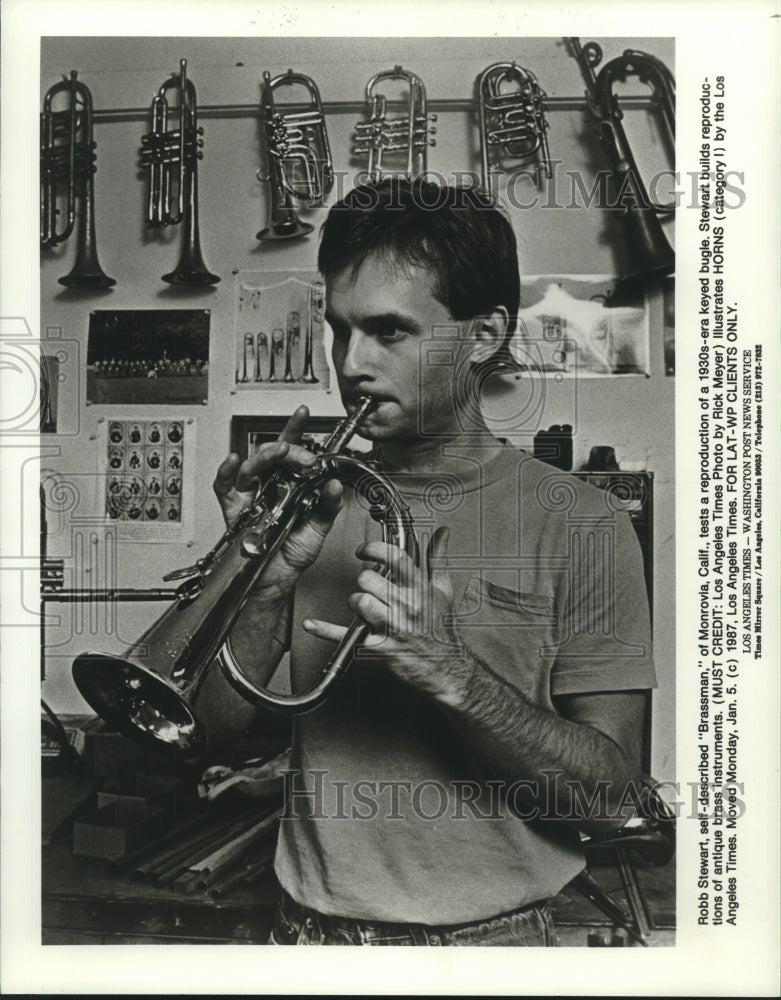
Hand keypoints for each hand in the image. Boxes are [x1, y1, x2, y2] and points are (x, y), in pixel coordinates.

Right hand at [212, 405, 342, 590]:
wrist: (276, 579)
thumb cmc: (293, 553)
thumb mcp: (318, 528)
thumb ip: (328, 506)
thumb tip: (335, 484)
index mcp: (290, 484)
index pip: (293, 452)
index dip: (296, 431)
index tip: (303, 414)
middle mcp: (269, 486)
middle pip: (272, 455)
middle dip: (288, 449)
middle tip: (303, 457)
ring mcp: (251, 496)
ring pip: (251, 466)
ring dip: (264, 456)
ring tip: (279, 452)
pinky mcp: (234, 509)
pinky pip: (224, 487)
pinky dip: (226, 473)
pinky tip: (233, 462)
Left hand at [303, 527, 467, 700]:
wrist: (444, 667)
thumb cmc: (440, 627)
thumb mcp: (442, 590)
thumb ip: (438, 558)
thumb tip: (442, 533)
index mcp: (420, 588)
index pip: (395, 558)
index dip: (374, 548)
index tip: (365, 550)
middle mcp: (407, 606)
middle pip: (369, 580)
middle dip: (365, 582)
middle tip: (370, 588)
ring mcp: (392, 628)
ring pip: (359, 602)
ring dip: (357, 603)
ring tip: (366, 608)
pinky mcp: (379, 648)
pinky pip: (346, 636)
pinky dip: (325, 630)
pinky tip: (311, 624)